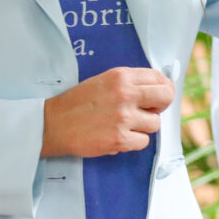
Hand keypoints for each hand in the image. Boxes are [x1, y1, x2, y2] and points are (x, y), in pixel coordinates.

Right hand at [41, 67, 172, 157]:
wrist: (52, 124)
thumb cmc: (76, 103)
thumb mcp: (103, 81)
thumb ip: (129, 83)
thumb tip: (156, 89)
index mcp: (121, 76)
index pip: (159, 78)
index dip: (162, 88)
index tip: (158, 96)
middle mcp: (125, 94)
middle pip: (166, 97)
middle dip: (160, 106)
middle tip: (148, 111)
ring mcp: (124, 117)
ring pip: (155, 123)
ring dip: (143, 127)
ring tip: (124, 125)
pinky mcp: (120, 138)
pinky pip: (143, 142)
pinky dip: (133, 142)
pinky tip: (118, 136)